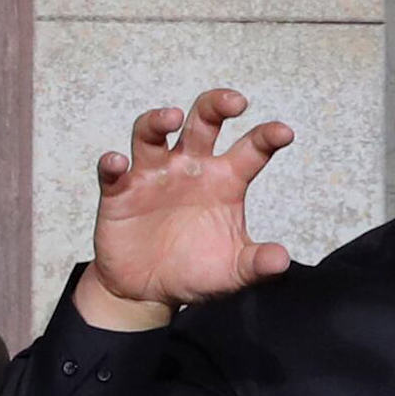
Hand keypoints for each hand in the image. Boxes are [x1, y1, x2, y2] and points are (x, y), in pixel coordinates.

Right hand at [80, 89, 295, 329]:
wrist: (146, 292)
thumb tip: (281, 260)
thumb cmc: (194, 272)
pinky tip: (117, 163)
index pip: (251, 149)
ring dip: (159, 120)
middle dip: (216, 105)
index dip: (266, 136)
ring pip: (153, 133)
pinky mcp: (119, 192)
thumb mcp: (232, 272)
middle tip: (234, 102)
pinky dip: (112, 163)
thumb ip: (256, 263)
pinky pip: (111, 171)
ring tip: (172, 118)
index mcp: (225, 180)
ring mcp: (153, 176)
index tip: (283, 134)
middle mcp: (190, 168)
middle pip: (202, 122)